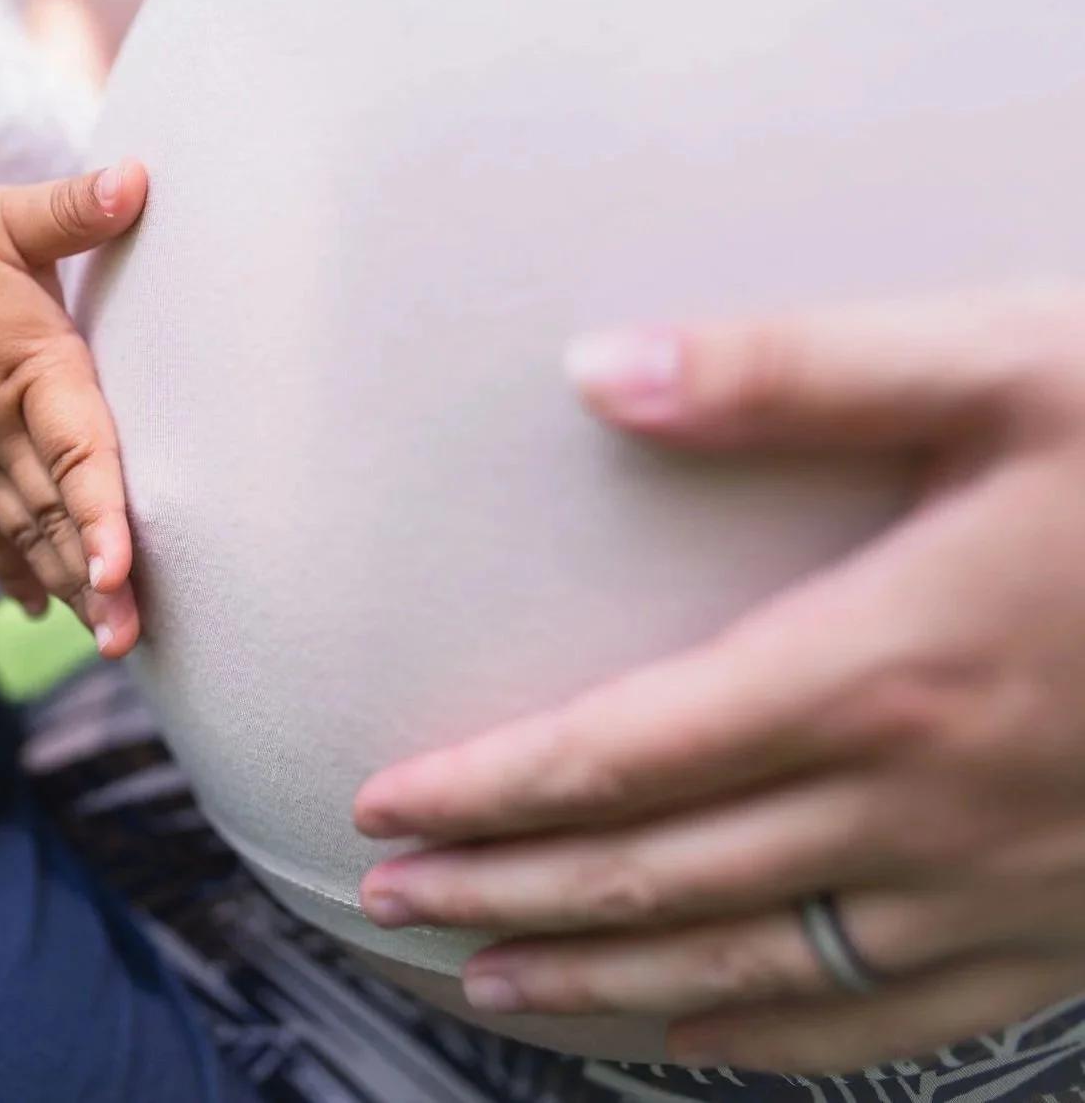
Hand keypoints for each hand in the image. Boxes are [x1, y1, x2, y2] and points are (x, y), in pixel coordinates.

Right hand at [0, 161, 148, 656]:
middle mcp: (3, 428)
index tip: (121, 568)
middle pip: (56, 514)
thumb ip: (75, 207)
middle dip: (93, 580)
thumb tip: (140, 179)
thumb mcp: (9, 218)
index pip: (76, 450)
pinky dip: (14, 570)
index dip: (100, 511)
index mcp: (32, 373)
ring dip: (68, 587)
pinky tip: (41, 612)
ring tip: (109, 641)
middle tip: (131, 638)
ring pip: (29, 533)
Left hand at [352, 284, 1084, 1073]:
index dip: (491, 789)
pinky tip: (699, 1041)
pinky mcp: (1072, 931)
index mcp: (883, 665)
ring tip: (487, 984)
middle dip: (507, 894)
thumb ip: (788, 370)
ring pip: (756, 968)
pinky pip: (893, 1017)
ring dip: (605, 984)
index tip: (383, 804)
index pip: (624, 753)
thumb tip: (594, 363)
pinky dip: (771, 1040)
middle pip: (661, 877)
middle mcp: (924, 802)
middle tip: (388, 903)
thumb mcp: (1006, 366)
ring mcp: (1003, 889)